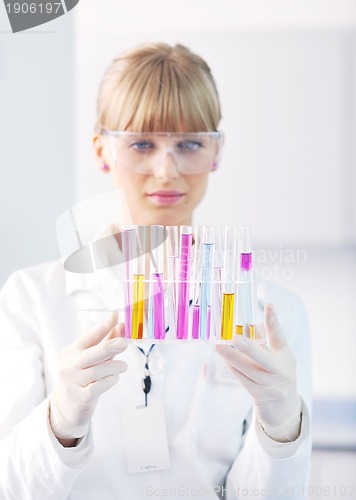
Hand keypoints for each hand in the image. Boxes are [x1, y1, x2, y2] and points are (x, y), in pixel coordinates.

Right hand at [49, 312, 126, 442]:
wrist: (66, 408)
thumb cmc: (83, 378)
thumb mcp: (91, 359)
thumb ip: (106, 343)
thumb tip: (121, 325)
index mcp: (71, 352)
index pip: (88, 337)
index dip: (102, 326)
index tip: (115, 315)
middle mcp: (69, 366)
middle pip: (91, 354)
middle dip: (109, 346)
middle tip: (124, 342)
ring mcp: (73, 382)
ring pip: (97, 371)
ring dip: (114, 367)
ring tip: (123, 366)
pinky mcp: (80, 397)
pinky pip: (99, 386)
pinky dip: (110, 380)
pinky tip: (114, 377)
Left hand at [216, 303, 299, 435]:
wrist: (282, 404)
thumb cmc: (277, 370)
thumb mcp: (277, 354)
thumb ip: (264, 338)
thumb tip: (246, 322)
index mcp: (286, 356)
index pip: (279, 336)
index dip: (274, 320)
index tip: (269, 305)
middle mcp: (281, 371)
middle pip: (263, 359)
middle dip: (249, 348)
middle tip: (234, 338)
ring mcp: (270, 385)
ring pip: (249, 370)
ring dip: (233, 358)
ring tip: (219, 347)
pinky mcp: (259, 394)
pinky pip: (243, 379)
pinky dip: (233, 367)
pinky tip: (225, 359)